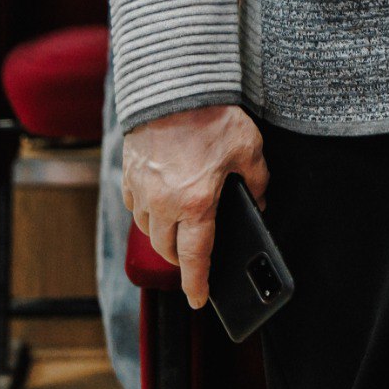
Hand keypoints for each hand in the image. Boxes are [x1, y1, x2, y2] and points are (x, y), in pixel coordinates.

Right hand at [123, 104, 268, 309]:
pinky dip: (148, 212)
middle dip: (181, 259)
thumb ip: (257, 180)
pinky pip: (135, 206)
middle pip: (167, 249)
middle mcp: (165, 203)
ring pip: (149, 230)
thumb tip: (259, 200)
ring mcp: (143, 190)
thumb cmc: (212, 116)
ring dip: (164, 235)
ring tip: (181, 227)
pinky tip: (161, 201)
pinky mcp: (128, 175)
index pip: (195, 258)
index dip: (197, 284)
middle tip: (194, 258)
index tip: (198, 300)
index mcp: (197, 203)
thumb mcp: (249, 148)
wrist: (173, 87)